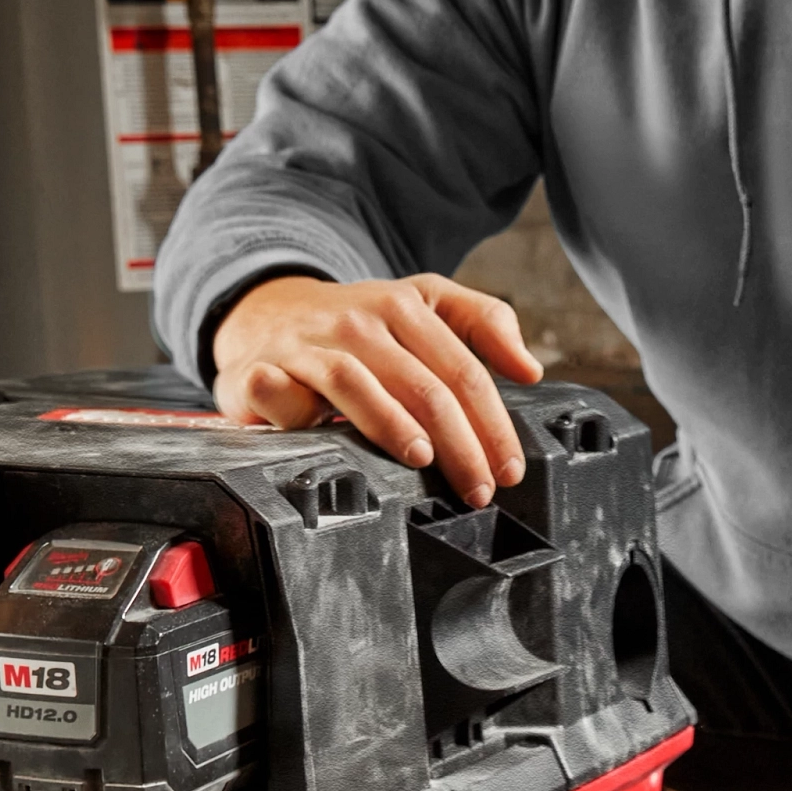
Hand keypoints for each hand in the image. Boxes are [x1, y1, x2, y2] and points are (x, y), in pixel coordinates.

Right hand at [212, 272, 539, 506]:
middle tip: (478, 487)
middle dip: (459, 442)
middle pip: (421, 385)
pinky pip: (280, 391)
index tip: (509, 468)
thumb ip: (483, 323)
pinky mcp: (262, 369)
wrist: (267, 311)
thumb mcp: (423, 303)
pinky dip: (294, 410)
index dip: (492, 423)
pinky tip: (317, 432)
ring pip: (356, 383)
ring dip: (391, 423)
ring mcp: (308, 344)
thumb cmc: (356, 324)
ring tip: (422, 458)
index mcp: (404, 306)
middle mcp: (358, 321)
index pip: (462, 370)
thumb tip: (529, 369)